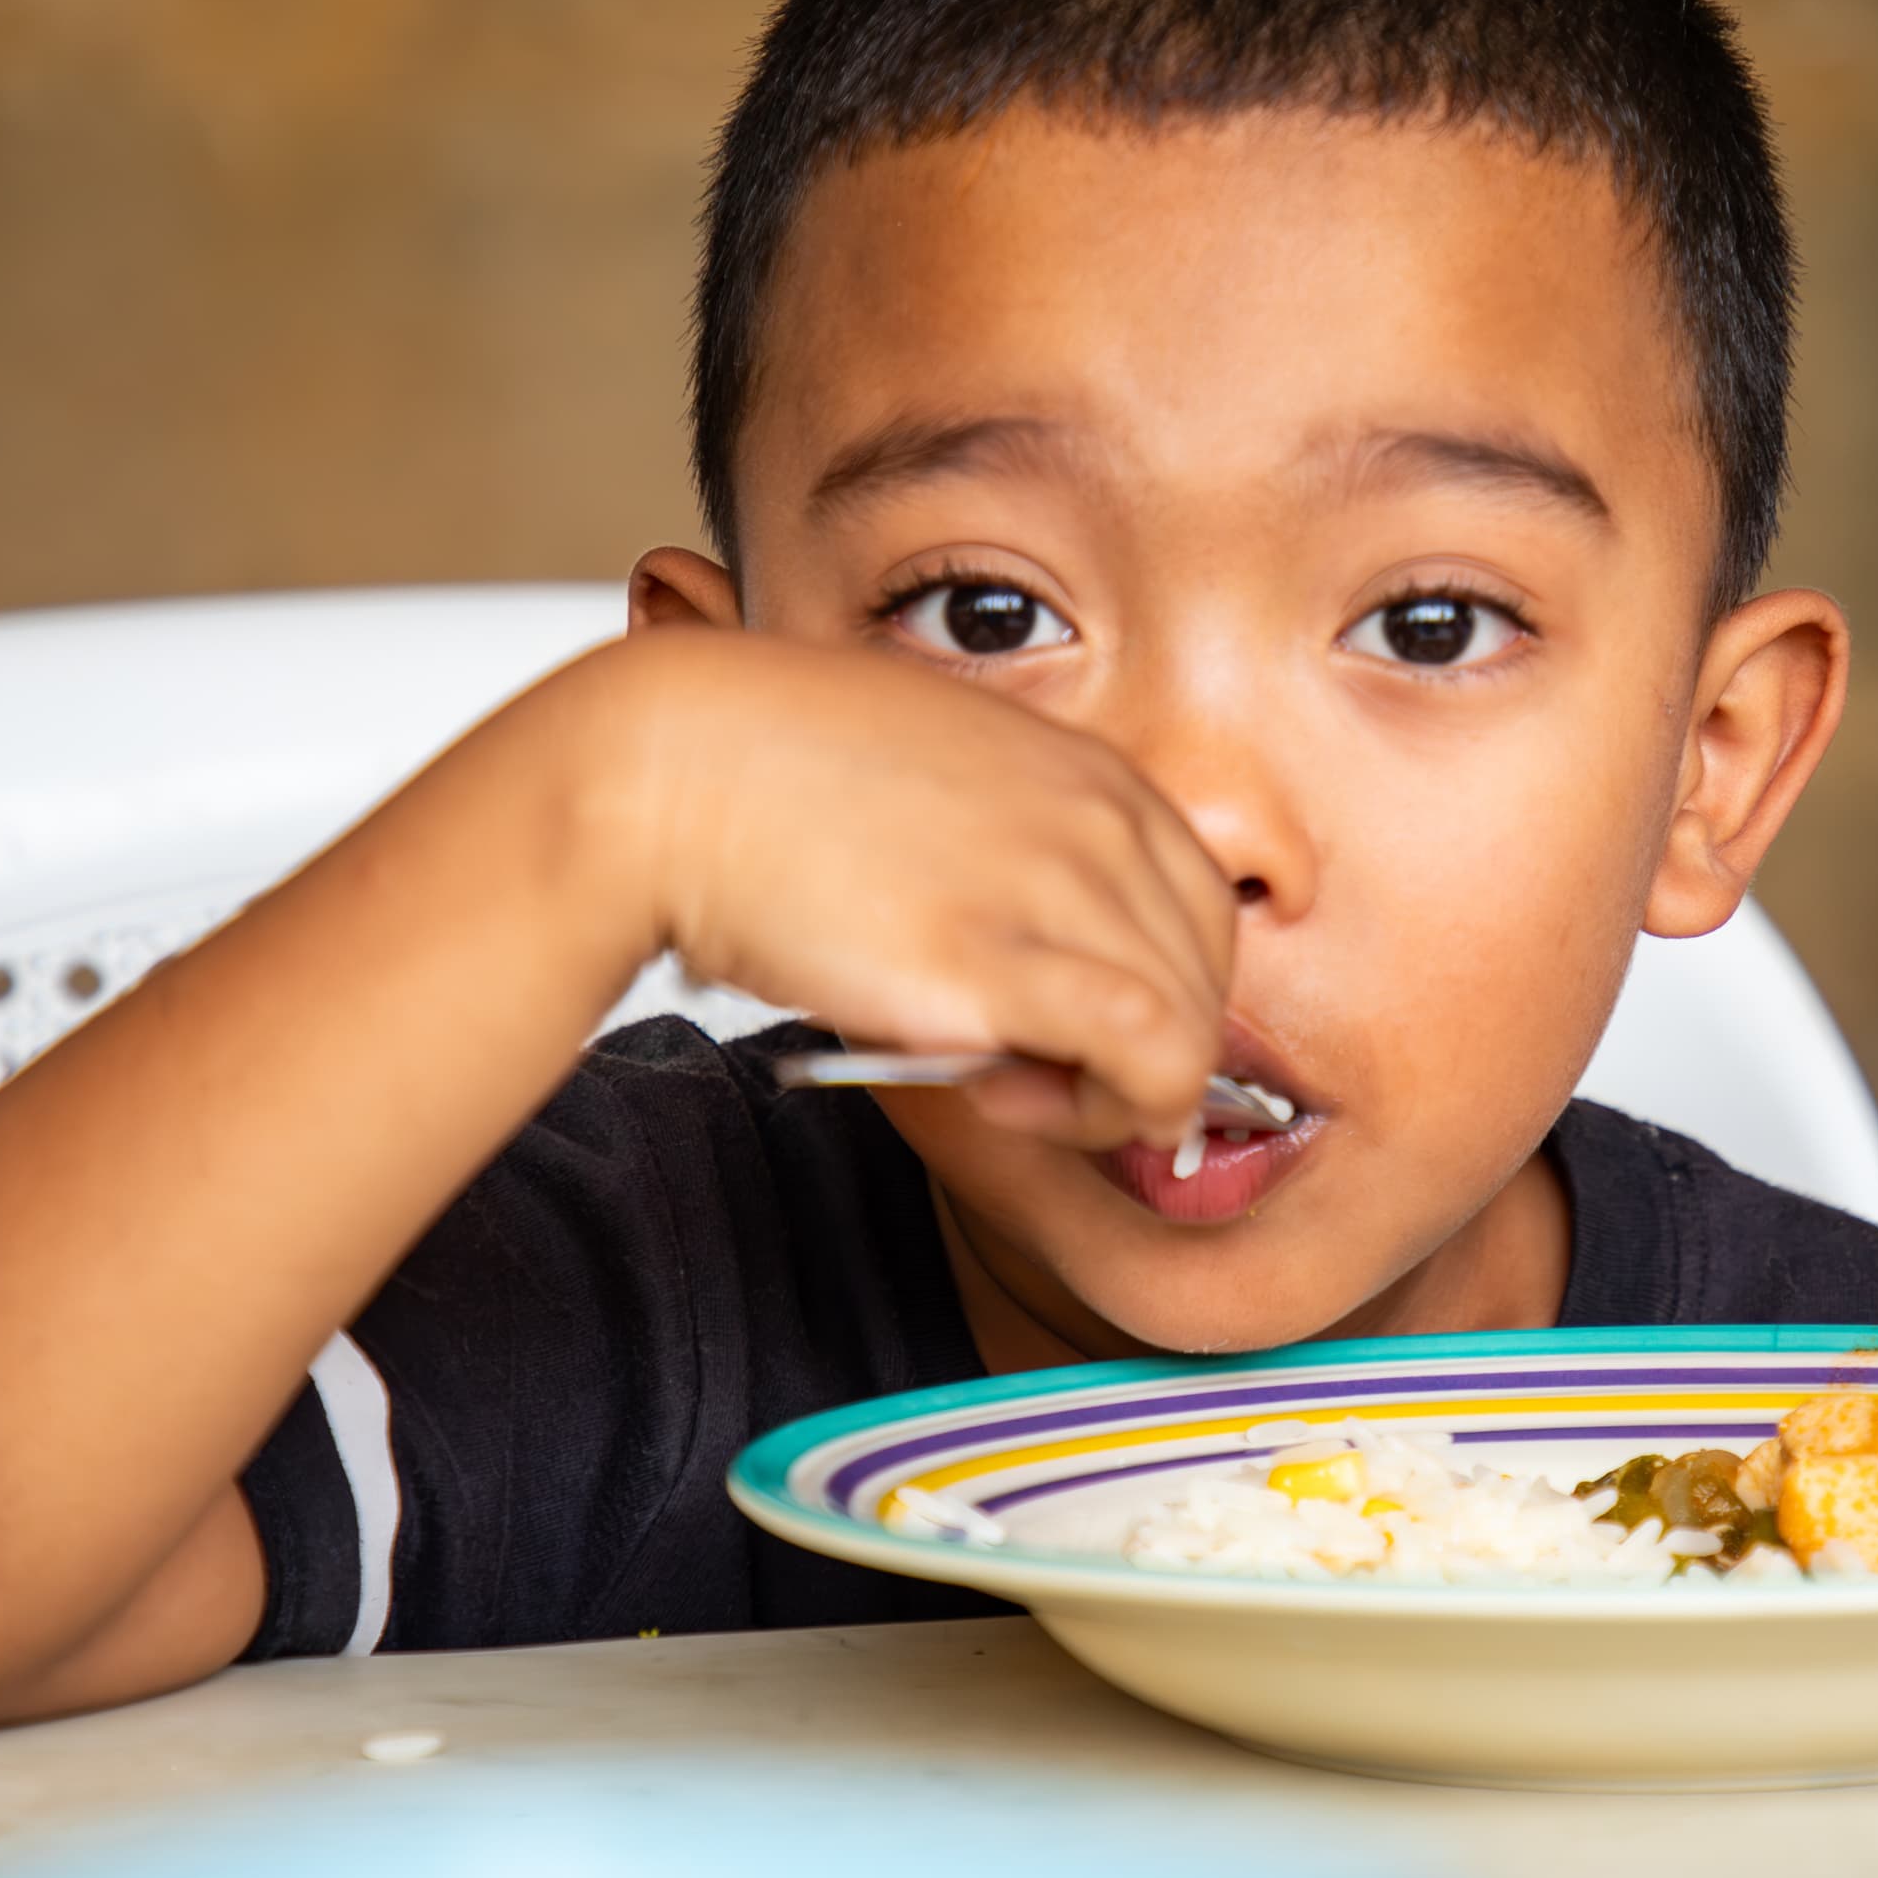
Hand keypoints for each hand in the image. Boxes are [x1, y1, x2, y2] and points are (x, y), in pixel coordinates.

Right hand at [614, 631, 1238, 1145]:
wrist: (672, 767)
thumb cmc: (765, 780)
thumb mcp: (931, 786)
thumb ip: (1004, 853)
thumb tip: (1028, 955)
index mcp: (1091, 770)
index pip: (1201, 908)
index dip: (1150, 988)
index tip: (1068, 1026)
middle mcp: (1101, 818)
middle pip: (1205, 974)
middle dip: (1133, 1049)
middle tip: (1026, 1074)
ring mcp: (1065, 882)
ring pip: (1193, 1030)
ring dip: (1109, 1092)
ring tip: (1002, 1089)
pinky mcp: (1009, 959)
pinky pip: (1154, 1059)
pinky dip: (1105, 1110)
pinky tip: (1007, 1101)